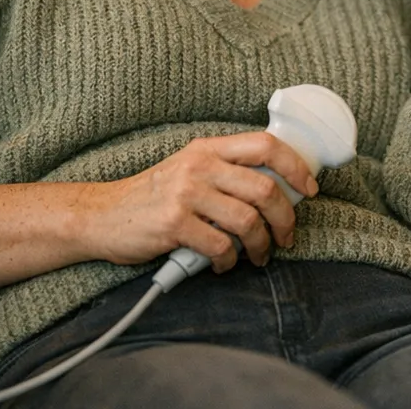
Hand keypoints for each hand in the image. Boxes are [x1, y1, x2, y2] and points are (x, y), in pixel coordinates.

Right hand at [79, 131, 319, 273]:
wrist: (101, 215)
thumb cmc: (153, 196)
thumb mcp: (190, 170)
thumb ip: (226, 172)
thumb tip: (279, 188)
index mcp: (208, 148)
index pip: (266, 145)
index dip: (296, 166)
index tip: (309, 189)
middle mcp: (199, 165)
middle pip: (265, 188)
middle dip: (285, 219)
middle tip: (286, 237)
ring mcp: (186, 194)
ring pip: (247, 221)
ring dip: (260, 245)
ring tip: (257, 256)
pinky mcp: (173, 224)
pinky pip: (220, 246)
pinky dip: (228, 262)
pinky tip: (222, 265)